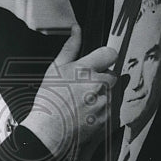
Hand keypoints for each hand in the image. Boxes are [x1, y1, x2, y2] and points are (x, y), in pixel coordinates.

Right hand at [21, 24, 117, 157]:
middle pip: (112, 75)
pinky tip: (85, 112)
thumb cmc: (49, 100)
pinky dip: (101, 110)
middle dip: (101, 79)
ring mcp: (104, 102)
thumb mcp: (55, 69)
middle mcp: (98, 85)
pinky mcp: (108, 118)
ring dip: (101, 95)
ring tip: (82, 102)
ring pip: (111, 92)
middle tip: (83, 87)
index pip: (111, 53)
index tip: (98, 64)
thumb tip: (77, 29)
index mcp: (85, 69)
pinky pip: (110, 109)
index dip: (105, 58)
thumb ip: (70, 47)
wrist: (48, 131)